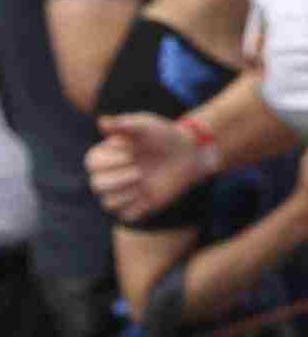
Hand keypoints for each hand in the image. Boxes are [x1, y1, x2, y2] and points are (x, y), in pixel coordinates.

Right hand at [87, 111, 202, 219]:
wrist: (187, 154)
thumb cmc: (163, 136)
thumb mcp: (145, 125)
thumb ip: (124, 123)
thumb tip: (101, 122)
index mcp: (107, 155)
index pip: (91, 163)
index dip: (110, 160)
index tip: (131, 152)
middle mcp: (110, 175)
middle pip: (97, 185)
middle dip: (118, 179)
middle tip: (139, 170)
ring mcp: (123, 193)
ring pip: (109, 203)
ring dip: (128, 192)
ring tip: (144, 180)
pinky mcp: (137, 207)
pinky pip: (127, 215)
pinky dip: (138, 206)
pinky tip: (150, 193)